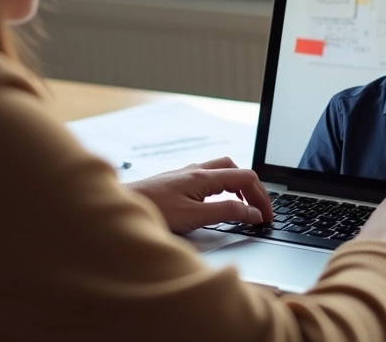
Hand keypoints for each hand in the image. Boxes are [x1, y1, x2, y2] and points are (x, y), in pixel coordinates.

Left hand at [125, 157, 273, 233]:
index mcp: (203, 176)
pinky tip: (215, 202)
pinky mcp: (175, 183)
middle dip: (252, 187)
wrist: (118, 207)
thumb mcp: (194, 217)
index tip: (267, 216)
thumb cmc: (151, 211)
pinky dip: (220, 188)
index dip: (262, 197)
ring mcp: (184, 175)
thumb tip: (252, 212)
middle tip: (259, 209)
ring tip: (243, 205)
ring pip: (220, 171)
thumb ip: (226, 213)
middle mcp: (195, 171)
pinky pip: (207, 179)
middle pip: (235, 169)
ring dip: (236, 185)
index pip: (245, 178)